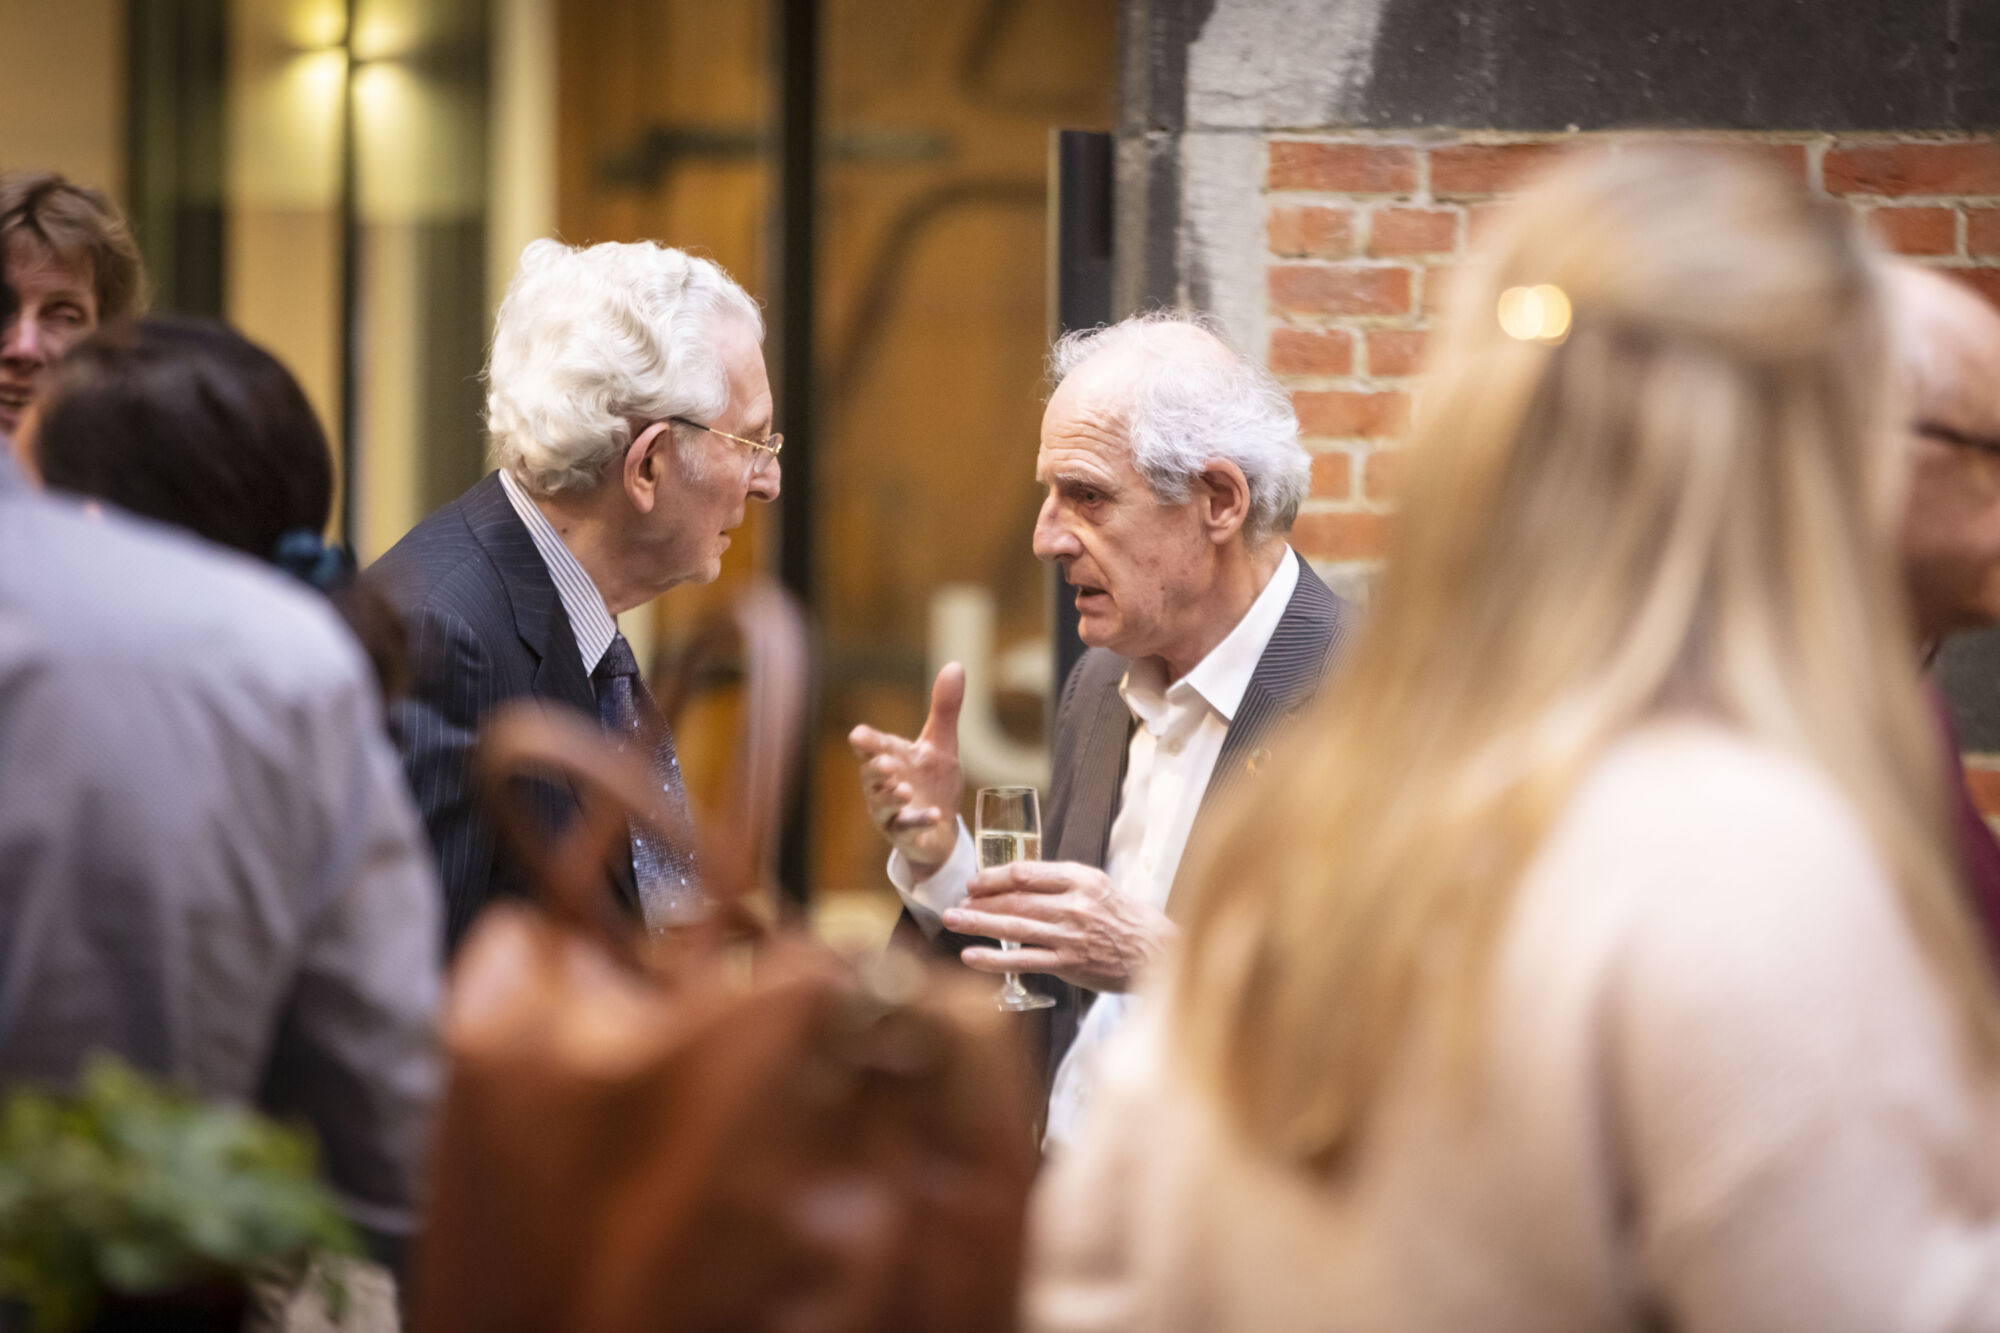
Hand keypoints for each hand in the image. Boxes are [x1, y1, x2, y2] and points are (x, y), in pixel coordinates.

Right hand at [848, 663, 964, 876]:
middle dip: (874, 769)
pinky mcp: (904, 835)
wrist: (942, 829)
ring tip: (903, 790)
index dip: (866, 742)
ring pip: (882, 806)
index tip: (859, 735)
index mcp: (892, 760)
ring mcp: (891, 813)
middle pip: (870, 776)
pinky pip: (906, 830)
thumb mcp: (942, 746)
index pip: (873, 747)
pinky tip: (933, 815)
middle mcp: (884, 786)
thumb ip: (945, 710)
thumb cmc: (934, 783)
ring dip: (891, 797)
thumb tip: (955, 665)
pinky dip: (918, 821)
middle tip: (884, 762)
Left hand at [942, 860, 1175, 992]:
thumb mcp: (1098, 887)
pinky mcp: (1068, 964)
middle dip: (980, 901)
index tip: (975, 883)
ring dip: (978, 923)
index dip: (994, 877)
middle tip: (956, 904)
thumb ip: (1062, 883)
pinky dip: (993, 959)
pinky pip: (1023, 960)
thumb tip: (1019, 882)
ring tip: (952, 920)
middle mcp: (1074, 905)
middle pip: (1015, 900)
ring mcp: (1069, 936)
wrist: (1157, 953)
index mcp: (1081, 879)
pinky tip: (971, 956)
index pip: (1026, 873)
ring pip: (1014, 927)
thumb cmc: (1125, 918)